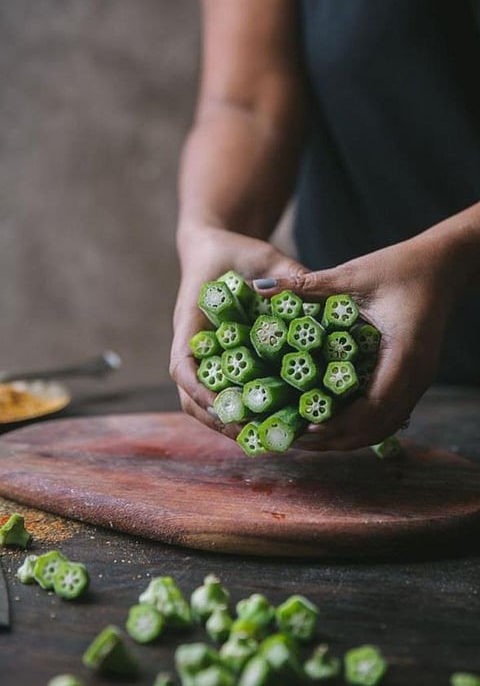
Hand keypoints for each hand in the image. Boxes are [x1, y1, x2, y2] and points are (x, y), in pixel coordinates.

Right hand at [169, 226, 308, 434]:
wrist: (217, 247)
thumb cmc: (236, 250)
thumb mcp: (262, 254)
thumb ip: (285, 272)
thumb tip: (316, 294)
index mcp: (191, 321)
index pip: (182, 366)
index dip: (199, 391)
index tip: (225, 407)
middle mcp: (193, 345)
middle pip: (190, 398)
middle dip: (220, 421)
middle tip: (256, 436)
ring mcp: (205, 357)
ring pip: (203, 404)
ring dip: (229, 424)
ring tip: (266, 438)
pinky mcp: (221, 362)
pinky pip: (223, 395)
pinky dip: (240, 413)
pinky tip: (270, 423)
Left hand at [255, 235, 457, 449]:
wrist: (444, 265)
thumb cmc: (402, 267)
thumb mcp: (353, 275)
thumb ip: (308, 285)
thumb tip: (259, 288)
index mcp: (403, 355)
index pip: (372, 407)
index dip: (338, 423)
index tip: (304, 426)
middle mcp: (415, 376)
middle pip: (376, 427)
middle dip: (337, 439)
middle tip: (296, 439)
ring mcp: (418, 381)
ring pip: (384, 426)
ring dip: (349, 437)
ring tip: (310, 437)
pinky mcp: (413, 379)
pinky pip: (389, 414)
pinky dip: (361, 424)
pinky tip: (333, 420)